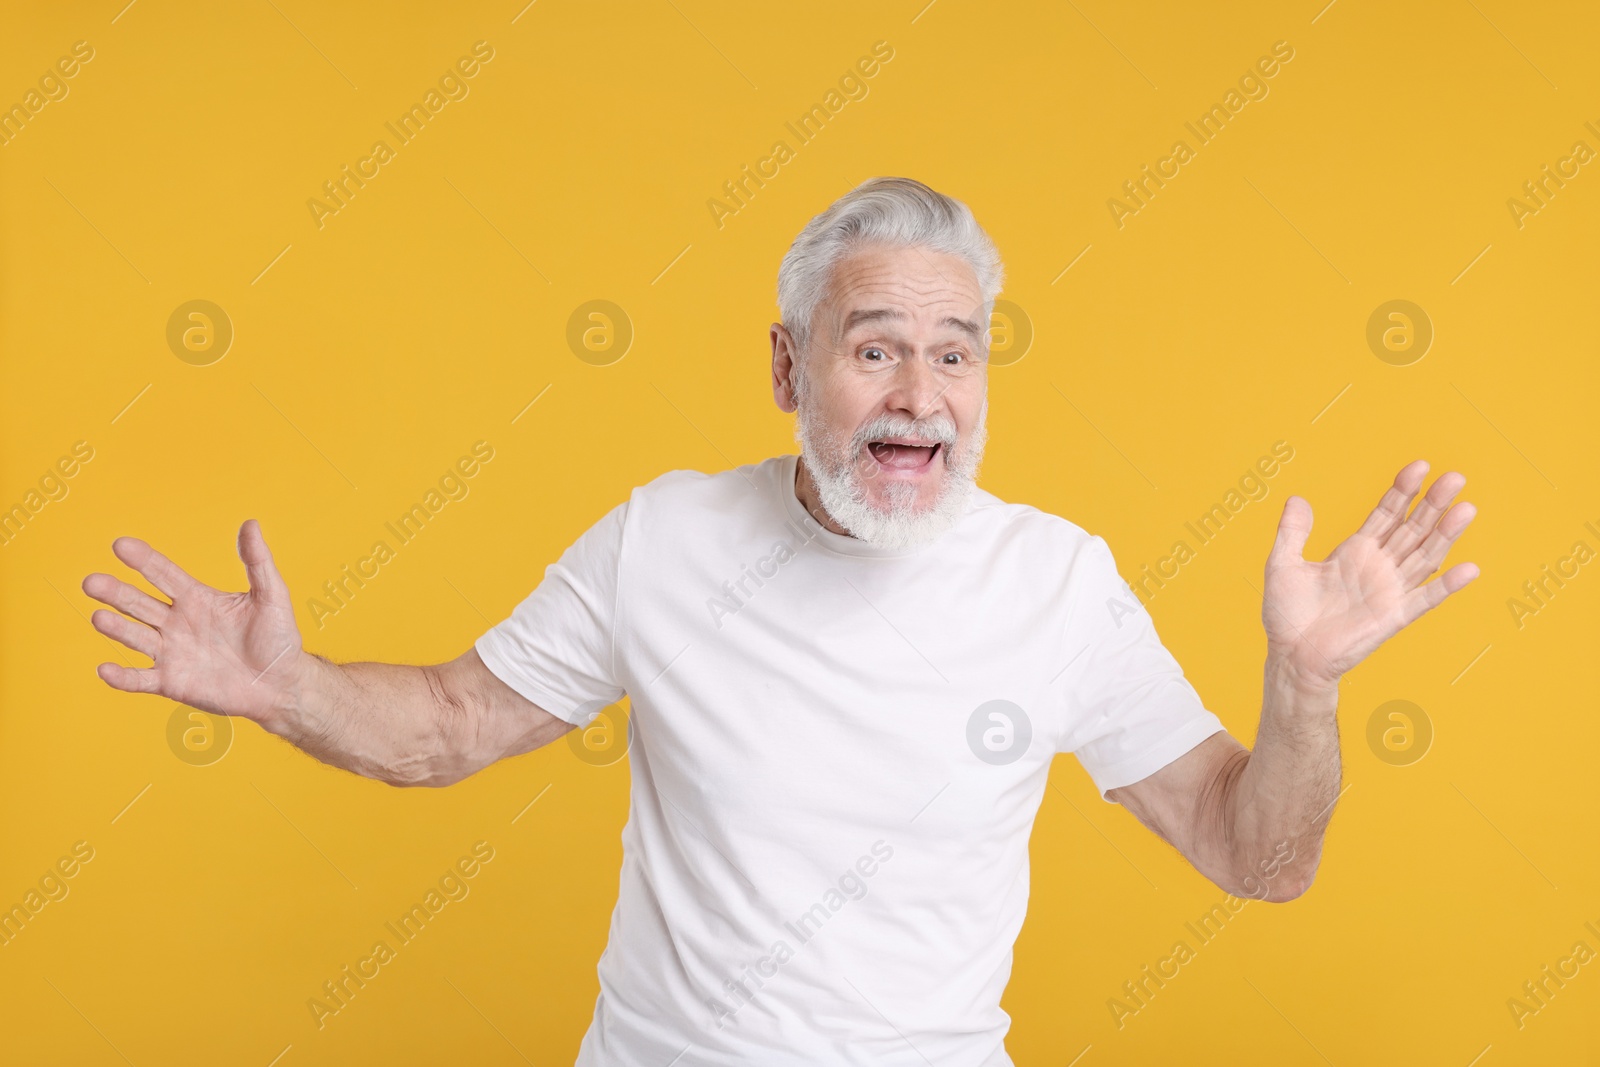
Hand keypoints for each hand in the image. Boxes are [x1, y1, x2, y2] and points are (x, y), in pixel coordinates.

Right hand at [82, 519, 305, 723]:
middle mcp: (178, 623)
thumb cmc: (278, 639)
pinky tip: (105, 669)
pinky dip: (122, 677)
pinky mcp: (172, 682)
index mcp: (197, 599)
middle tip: (92, 582)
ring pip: (135, 637)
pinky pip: (141, 679)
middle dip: (116, 592)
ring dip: (115, 628)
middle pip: (139, 603)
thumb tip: (250, 524)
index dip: (143, 560)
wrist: (282, 685)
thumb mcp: (271, 596)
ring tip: (99, 617)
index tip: (121, 545)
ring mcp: (172, 653)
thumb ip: (258, 562)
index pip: (163, 574)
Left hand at [1262, 460, 1478, 685]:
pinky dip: (1447, 586)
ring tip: (1466, 508)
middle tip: (1454, 477)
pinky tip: (1469, 570)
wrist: (1291, 656)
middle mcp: (1378, 567)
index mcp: (1354, 551)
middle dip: (1433, 504)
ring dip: (1446, 534)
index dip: (1403, 491)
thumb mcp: (1282, 564)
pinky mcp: (1393, 616)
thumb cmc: (1287, 614)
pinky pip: (1424, 599)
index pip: (1386, 514)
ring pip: (1424, 556)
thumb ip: (1292, 531)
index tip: (1421, 467)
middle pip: (1412, 529)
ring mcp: (1389, 590)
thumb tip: (1297, 498)